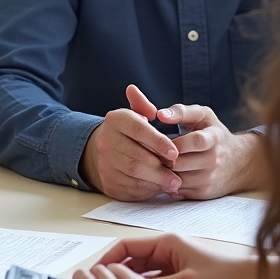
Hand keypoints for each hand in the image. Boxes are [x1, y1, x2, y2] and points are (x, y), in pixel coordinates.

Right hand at [79, 85, 180, 199]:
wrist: (101, 153)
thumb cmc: (127, 133)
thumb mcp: (133, 115)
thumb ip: (141, 105)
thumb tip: (133, 89)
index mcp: (115, 120)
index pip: (138, 129)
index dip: (158, 141)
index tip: (175, 152)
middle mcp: (105, 141)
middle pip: (137, 156)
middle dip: (161, 166)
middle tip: (178, 171)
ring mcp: (104, 163)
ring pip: (135, 174)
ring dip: (157, 180)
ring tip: (174, 181)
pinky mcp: (108, 182)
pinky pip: (131, 188)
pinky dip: (148, 189)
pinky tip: (159, 186)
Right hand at [95, 233, 266, 278]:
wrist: (243, 278)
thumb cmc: (220, 275)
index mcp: (165, 242)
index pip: (129, 245)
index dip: (110, 257)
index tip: (98, 270)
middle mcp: (164, 247)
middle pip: (132, 256)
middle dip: (115, 268)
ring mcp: (169, 258)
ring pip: (140, 266)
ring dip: (127, 276)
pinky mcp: (174, 269)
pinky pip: (151, 274)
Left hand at [156, 101, 266, 198]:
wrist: (239, 162)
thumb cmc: (213, 133)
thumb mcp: (203, 116)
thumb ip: (182, 111)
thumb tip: (161, 115)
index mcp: (214, 138)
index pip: (195, 141)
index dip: (174, 142)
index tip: (159, 139)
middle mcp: (214, 160)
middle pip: (180, 163)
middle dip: (161, 157)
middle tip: (150, 151)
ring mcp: (209, 178)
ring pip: (176, 178)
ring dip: (162, 171)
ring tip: (155, 161)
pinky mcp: (204, 192)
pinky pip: (178, 190)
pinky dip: (166, 183)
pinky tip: (163, 173)